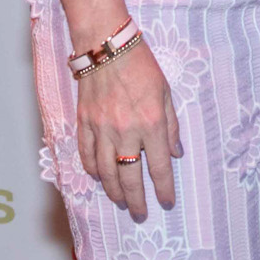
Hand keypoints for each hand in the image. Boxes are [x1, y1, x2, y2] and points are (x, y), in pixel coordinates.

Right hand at [77, 41, 182, 218]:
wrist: (106, 45)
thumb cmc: (141, 65)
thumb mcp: (166, 92)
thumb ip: (171, 125)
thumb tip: (175, 153)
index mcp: (151, 123)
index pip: (159, 167)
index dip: (163, 189)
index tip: (166, 202)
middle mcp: (126, 131)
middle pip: (130, 177)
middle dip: (136, 200)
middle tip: (140, 214)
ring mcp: (102, 130)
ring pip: (106, 173)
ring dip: (114, 191)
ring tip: (120, 201)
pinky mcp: (84, 124)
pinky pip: (87, 156)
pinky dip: (93, 171)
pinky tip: (99, 177)